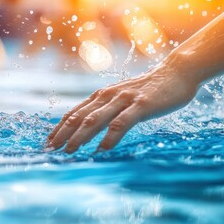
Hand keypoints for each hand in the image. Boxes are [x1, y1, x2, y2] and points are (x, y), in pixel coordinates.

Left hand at [46, 64, 197, 152]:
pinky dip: (109, 137)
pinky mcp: (140, 105)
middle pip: (79, 116)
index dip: (59, 128)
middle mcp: (107, 96)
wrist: (175, 72)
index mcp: (102, 95)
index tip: (48, 143)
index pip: (74, 113)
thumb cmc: (147, 89)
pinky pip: (121, 123)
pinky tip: (101, 149)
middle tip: (50, 150)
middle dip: (62, 134)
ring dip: (80, 136)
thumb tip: (89, 125)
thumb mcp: (121, 97)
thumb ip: (106, 109)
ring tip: (69, 151)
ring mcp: (123, 99)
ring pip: (95, 119)